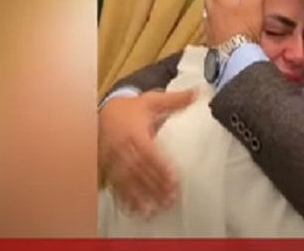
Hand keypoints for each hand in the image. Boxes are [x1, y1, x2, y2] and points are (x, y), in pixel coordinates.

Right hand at [98, 89, 195, 217]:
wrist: (105, 109)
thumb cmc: (133, 107)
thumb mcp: (152, 100)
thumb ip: (176, 99)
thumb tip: (198, 93)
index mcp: (135, 131)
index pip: (148, 152)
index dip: (160, 167)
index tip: (174, 179)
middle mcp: (122, 147)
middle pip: (139, 169)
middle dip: (154, 185)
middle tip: (170, 198)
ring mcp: (113, 158)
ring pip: (127, 180)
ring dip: (141, 195)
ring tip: (156, 208)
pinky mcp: (108, 166)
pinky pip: (116, 184)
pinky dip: (126, 198)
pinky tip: (137, 210)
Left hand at [204, 0, 268, 45]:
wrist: (234, 59)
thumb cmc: (245, 28)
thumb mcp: (255, 3)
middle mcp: (211, 9)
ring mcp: (209, 25)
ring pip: (211, 9)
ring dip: (219, 5)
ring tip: (230, 7)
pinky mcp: (211, 39)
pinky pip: (213, 24)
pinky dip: (219, 21)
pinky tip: (227, 26)